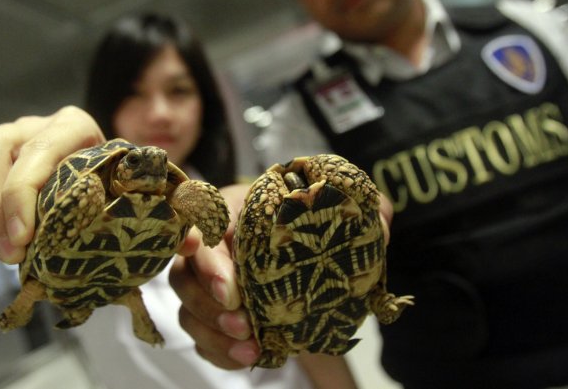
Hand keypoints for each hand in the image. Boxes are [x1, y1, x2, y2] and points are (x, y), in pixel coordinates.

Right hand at [0, 106, 104, 263]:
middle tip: (11, 251)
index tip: (23, 237)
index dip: (20, 193)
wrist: (105, 190)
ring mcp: (6, 142)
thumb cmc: (114, 192)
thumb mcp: (117, 189)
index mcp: (73, 125)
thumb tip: (88, 222)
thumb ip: (107, 193)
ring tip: (5, 254)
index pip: (37, 149)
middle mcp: (34, 127)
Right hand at [170, 187, 394, 369]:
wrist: (312, 262)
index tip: (198, 246)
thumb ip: (367, 209)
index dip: (194, 232)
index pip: (202, 218)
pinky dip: (219, 351)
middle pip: (186, 271)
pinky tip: (247, 358)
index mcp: (239, 211)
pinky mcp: (214, 317)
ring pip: (187, 308)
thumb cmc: (319, 229)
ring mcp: (209, 286)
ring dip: (212, 330)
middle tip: (243, 318)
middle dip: (208, 297)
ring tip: (250, 346)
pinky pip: (202, 338)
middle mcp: (215, 247)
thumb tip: (381, 229)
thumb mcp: (345, 213)